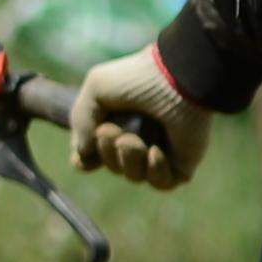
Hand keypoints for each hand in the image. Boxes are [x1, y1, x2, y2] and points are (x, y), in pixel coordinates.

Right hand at [70, 46, 208, 190]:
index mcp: (118, 121)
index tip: (84, 156)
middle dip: (107, 152)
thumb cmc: (137, 79)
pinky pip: (161, 183)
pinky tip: (156, 151)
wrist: (177, 79)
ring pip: (134, 175)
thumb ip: (80, 122)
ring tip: (134, 140)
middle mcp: (139, 138)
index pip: (94, 154)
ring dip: (129, 159)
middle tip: (112, 131)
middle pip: (112, 165)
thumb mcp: (94, 89)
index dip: (85, 159)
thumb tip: (83, 155)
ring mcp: (161, 153)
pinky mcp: (181, 164)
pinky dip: (154, 170)